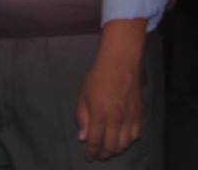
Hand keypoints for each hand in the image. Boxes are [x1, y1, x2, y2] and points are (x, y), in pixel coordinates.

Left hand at [76, 19, 145, 160]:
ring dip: (116, 150)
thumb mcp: (83, 96)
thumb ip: (82, 118)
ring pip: (125, 144)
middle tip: (98, 156)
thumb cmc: (97, 78)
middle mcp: (116, 119)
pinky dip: (128, 142)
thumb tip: (83, 138)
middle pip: (111, 146)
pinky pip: (135, 136)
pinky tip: (121, 141)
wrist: (120, 65)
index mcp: (99, 114)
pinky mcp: (140, 115)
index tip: (88, 157)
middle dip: (104, 154)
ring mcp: (130, 118)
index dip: (91, 151)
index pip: (95, 140)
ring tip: (108, 150)